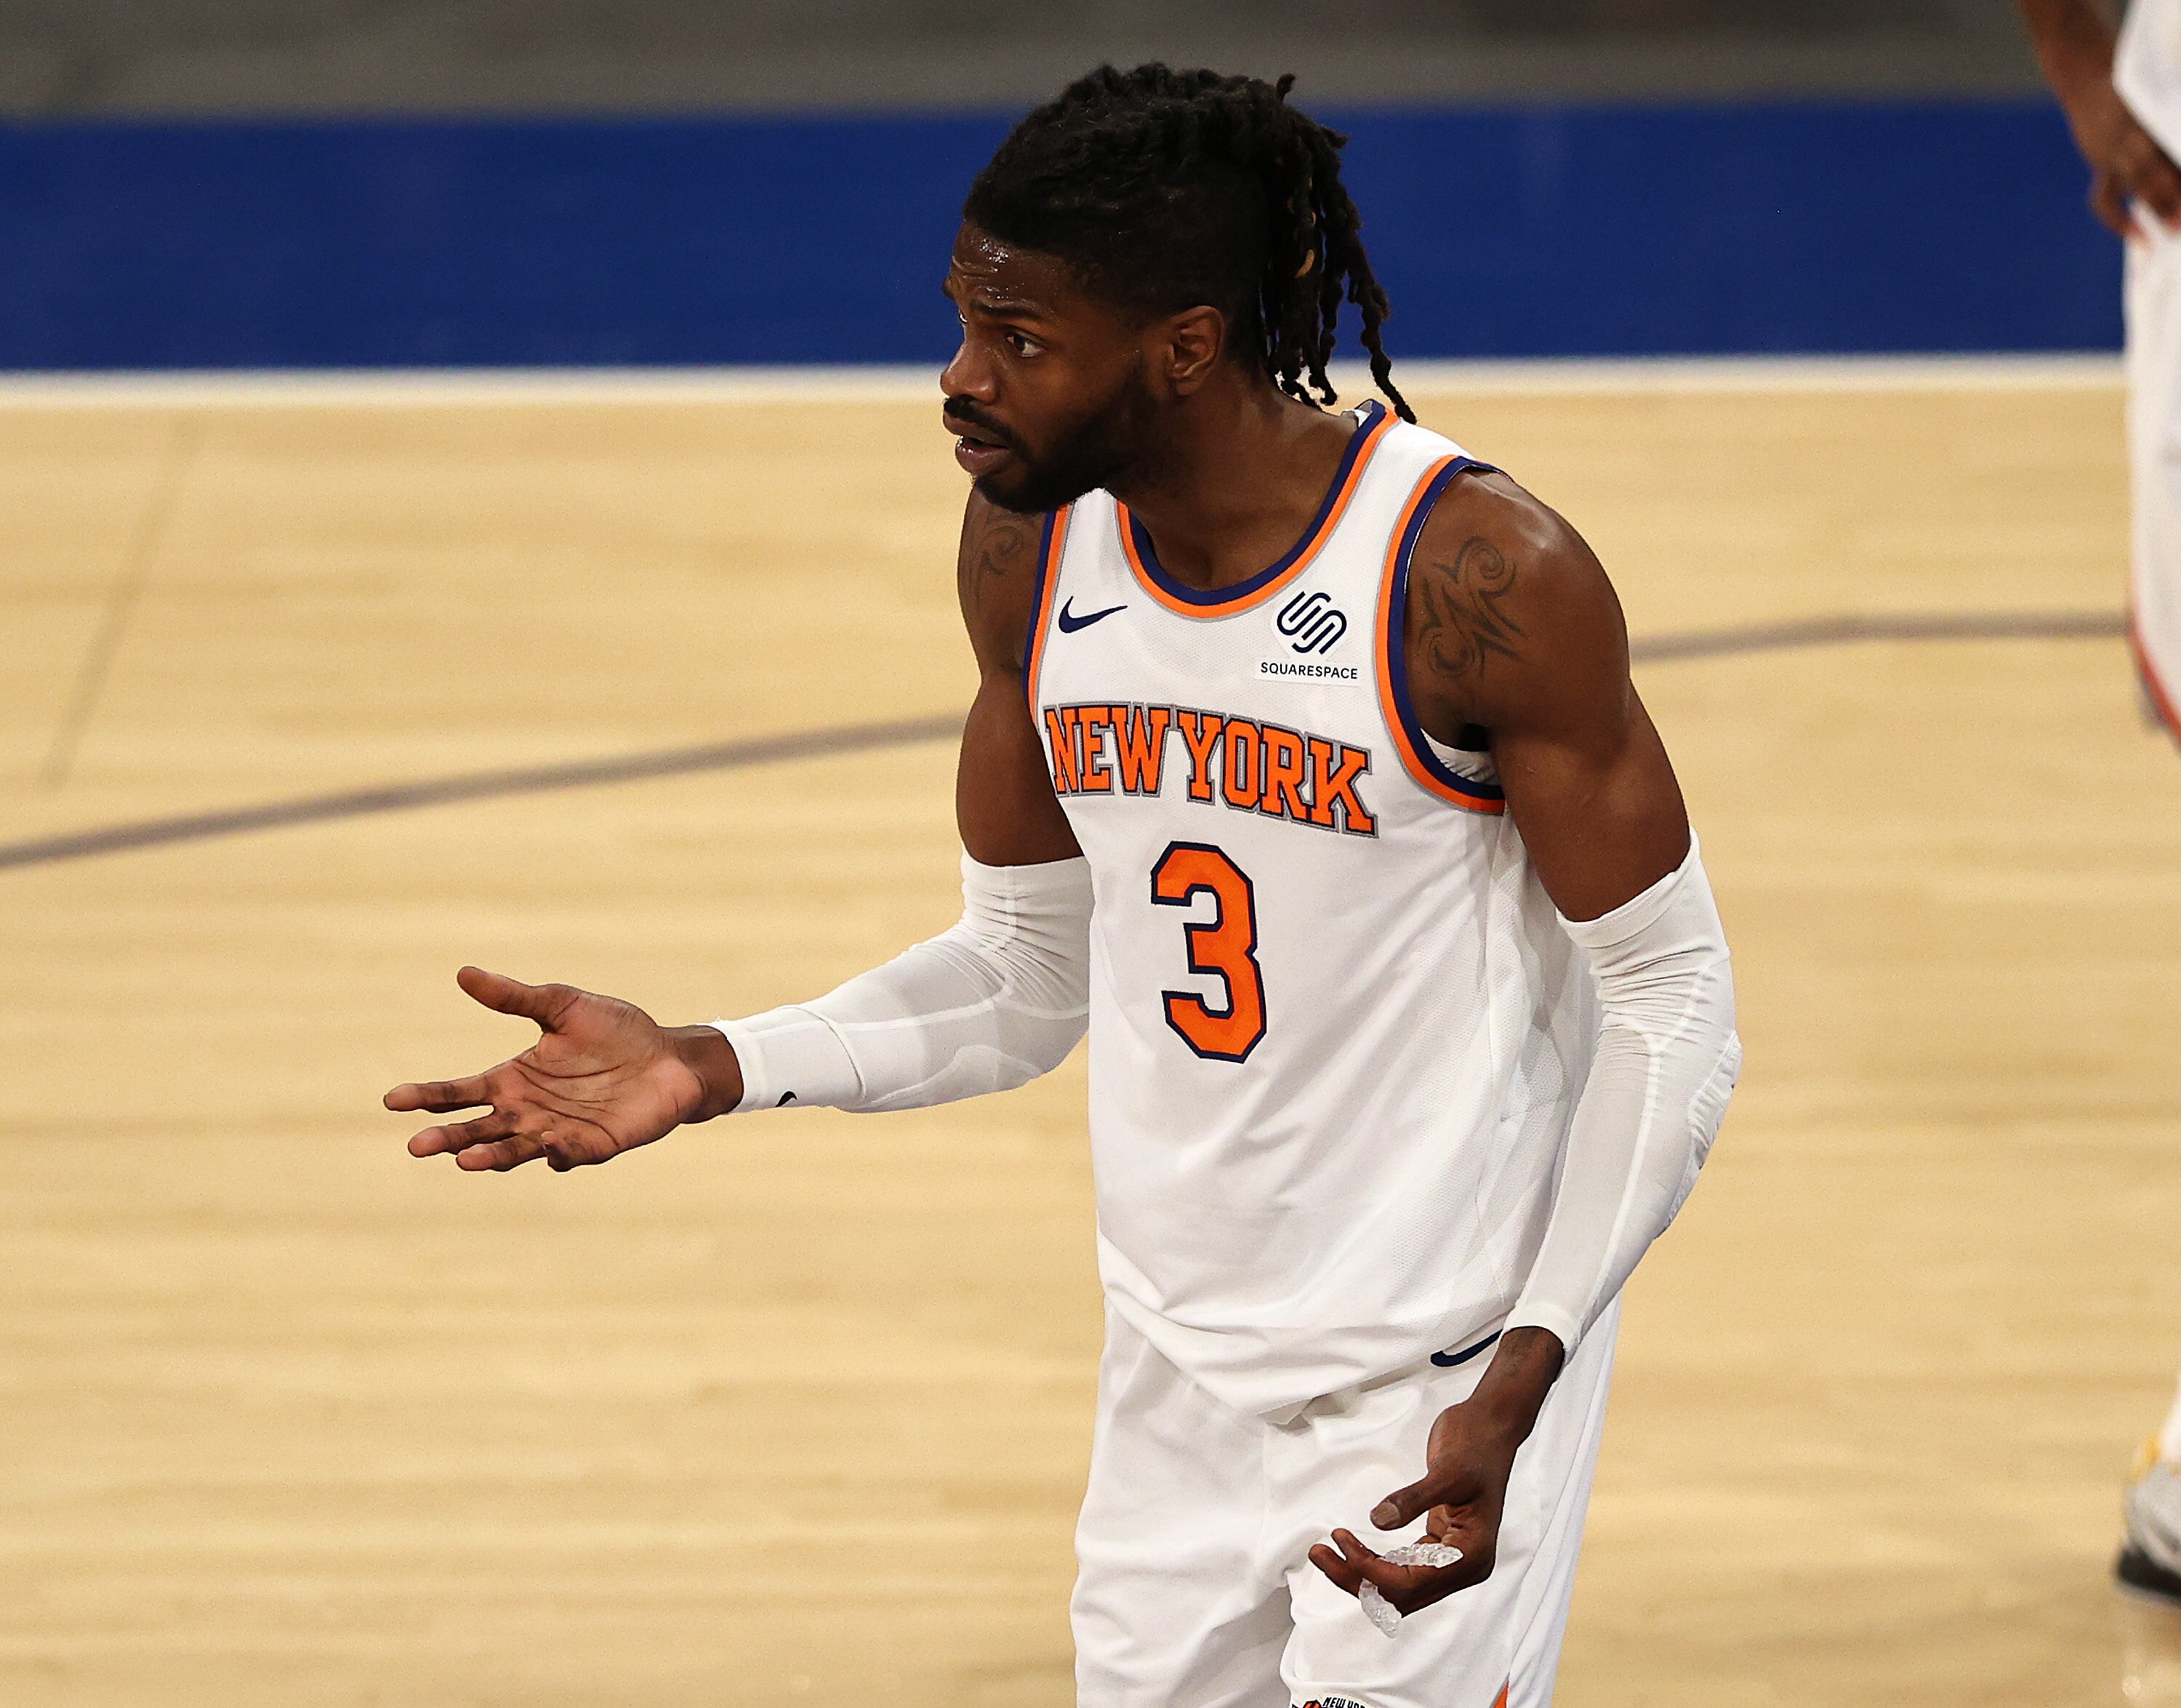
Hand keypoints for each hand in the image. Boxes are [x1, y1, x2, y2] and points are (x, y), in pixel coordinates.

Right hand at [384, 965, 741, 1171]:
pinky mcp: (594, 1146)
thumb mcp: (562, 1005)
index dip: (427, 1097)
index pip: (459, 1092)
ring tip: (465, 1159)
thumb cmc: (616, 1031)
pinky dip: (559, 1155)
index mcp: (513, 1078)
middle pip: (477, 1128)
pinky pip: (570, 1155)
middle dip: (447, 1137)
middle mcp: (528, 1111)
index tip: (393, 1100)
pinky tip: (550, 1150)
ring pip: (514, 1150)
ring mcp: (558, 1131)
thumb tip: (463, 972)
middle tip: (416, 1146)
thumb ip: (515, 997)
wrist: (670, 1056)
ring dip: (490, 1156)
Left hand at [1309, 1327, 1564, 1617]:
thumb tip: (1379, 1520)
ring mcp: (1451, 1558)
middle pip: (1402, 1594)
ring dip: (1361, 1573)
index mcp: (1472, 1555)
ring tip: (1324, 1551)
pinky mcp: (1439, 1545)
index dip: (1372, 1569)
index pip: (1412, 1583)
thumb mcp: (1445, 1470)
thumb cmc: (1477, 1445)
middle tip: (1319, 1552)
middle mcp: (1463, 1566)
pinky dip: (1374, 1561)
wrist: (1490, 1427)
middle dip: (1358, 1578)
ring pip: (1399, 1585)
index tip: (1341, 1542)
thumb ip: (1414, 1498)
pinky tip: (1350, 1546)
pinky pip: (1403, 1567)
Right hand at [2062, 77, 2180, 236]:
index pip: (2160, 155)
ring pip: (2133, 185)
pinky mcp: (2100, 161)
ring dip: (2154, 208)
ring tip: (2171, 229)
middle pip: (2150, 173)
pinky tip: (2138, 235)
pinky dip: (2120, 219)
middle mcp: (2122, 139)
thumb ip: (2165, 116)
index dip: (2173, 179)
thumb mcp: (2152, 89)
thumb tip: (2175, 152)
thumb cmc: (2127, 74)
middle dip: (2170, 198)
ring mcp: (2107, 153)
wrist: (2081, 70)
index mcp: (2137, 119)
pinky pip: (2106, 198)